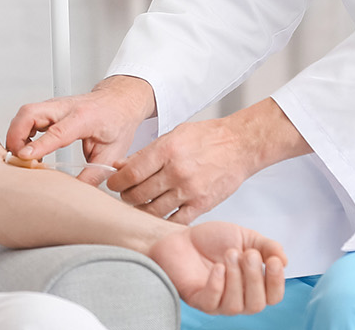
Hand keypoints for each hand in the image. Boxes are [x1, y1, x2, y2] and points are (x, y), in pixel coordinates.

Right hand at [6, 75, 155, 173]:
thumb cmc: (117, 122)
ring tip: (20, 156)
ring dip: (16, 133)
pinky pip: (27, 115)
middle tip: (16, 158)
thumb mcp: (112, 153)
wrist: (120, 102)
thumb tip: (77, 193)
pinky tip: (27, 147)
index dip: (39, 145)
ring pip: (26, 112)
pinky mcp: (49, 108)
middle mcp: (66, 107)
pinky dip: (20, 130)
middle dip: (16, 135)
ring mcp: (55, 105)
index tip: (24, 157)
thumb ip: (93, 174)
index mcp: (85, 118)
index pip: (57, 131)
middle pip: (31, 113)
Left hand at [109, 116, 258, 223]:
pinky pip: (175, 220)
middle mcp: (177, 172)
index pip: (131, 173)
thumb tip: (120, 166)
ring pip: (153, 210)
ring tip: (140, 203)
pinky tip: (160, 213)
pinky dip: (164, 219)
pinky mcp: (202, 205)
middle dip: (126, 196)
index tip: (113, 183)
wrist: (241, 145)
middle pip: (138, 194)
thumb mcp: (173, 135)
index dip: (117, 182)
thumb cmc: (208, 138)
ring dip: (141, 209)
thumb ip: (146, 153)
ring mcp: (190, 190)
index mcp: (167, 150)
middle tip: (125, 193)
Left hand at [146, 221, 285, 314]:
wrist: (181, 236)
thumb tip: (284, 260)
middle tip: (247, 254)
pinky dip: (217, 285)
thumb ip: (267, 246)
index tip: (274, 261)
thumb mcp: (245, 237)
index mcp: (252, 284)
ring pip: (236, 306)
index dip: (277, 282)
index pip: (273, 296)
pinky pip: (212, 303)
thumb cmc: (211, 240)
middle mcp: (237, 297)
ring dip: (236, 278)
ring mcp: (217, 302)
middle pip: (256, 304)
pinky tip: (217, 267)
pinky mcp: (197, 300)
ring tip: (229, 254)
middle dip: (255, 277)